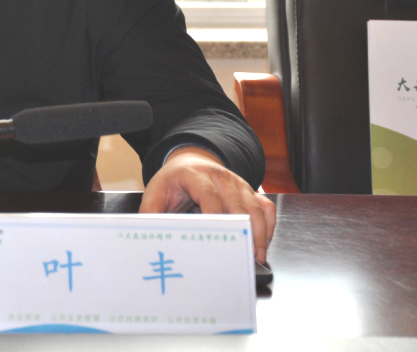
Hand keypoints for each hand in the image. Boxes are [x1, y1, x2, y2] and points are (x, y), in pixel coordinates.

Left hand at [139, 147, 276, 262]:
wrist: (190, 161)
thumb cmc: (173, 181)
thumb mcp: (156, 192)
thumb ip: (150, 212)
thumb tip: (147, 234)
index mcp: (194, 175)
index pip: (208, 195)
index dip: (215, 215)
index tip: (219, 236)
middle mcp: (220, 176)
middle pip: (237, 202)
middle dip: (242, 229)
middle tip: (243, 255)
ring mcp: (238, 182)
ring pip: (255, 206)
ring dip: (259, 231)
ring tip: (256, 255)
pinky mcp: (250, 190)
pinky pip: (266, 206)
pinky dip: (268, 225)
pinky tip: (263, 243)